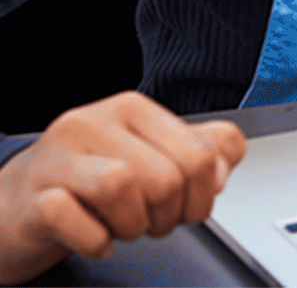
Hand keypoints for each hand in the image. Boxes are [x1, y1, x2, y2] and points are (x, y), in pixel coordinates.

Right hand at [0, 92, 244, 283]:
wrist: (15, 207)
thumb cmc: (88, 183)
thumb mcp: (152, 158)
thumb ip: (203, 152)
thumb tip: (221, 168)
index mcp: (131, 109)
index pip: (201, 152)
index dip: (204, 194)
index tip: (187, 206)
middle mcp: (92, 124)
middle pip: (167, 176)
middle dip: (170, 215)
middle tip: (153, 222)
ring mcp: (56, 158)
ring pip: (121, 187)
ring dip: (134, 225)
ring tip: (123, 227)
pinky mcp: (30, 198)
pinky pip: (72, 218)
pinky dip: (95, 241)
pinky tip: (95, 239)